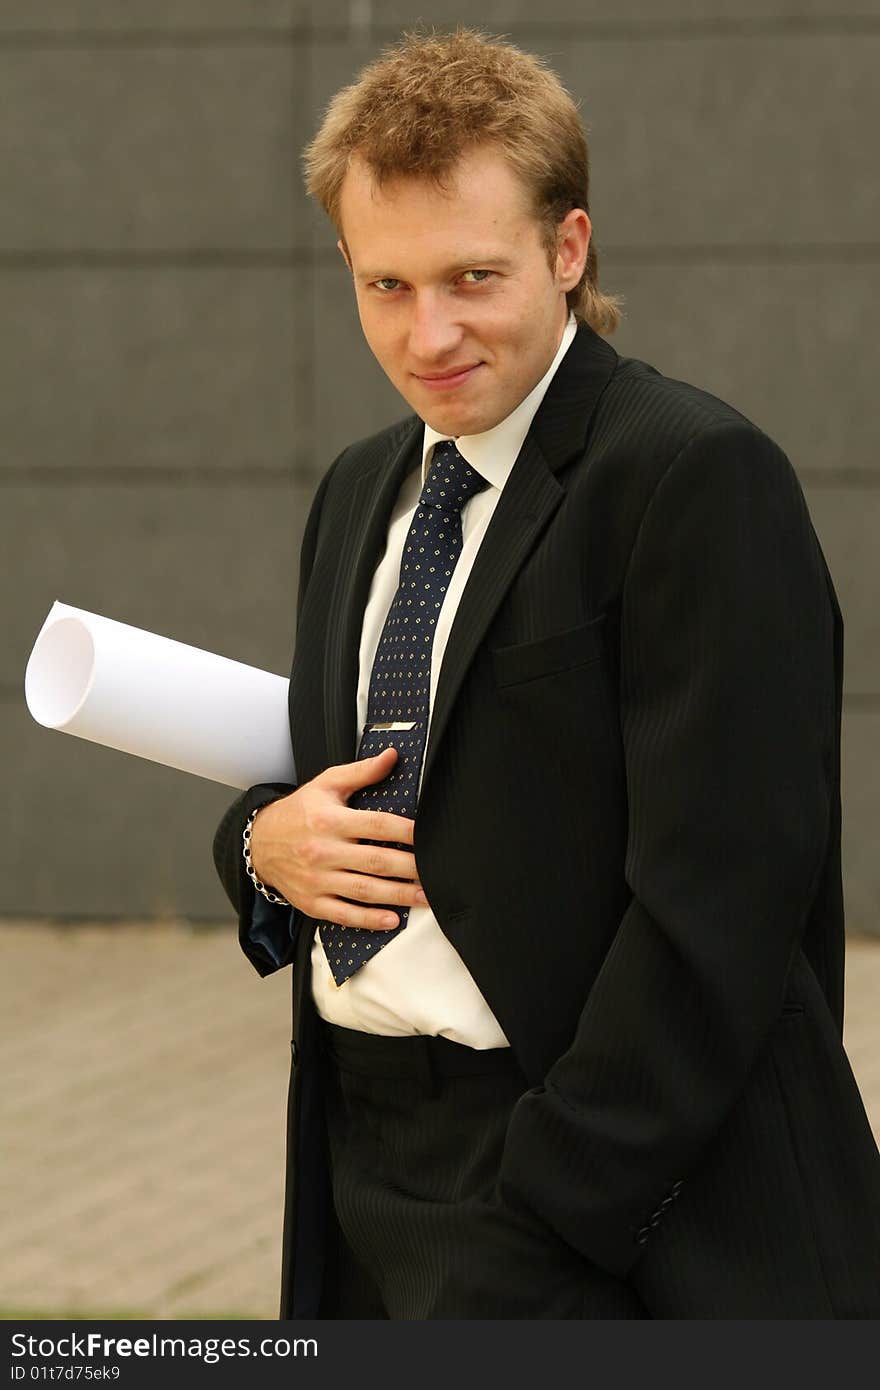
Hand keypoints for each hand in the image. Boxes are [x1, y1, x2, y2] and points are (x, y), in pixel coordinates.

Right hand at [248, 747, 426, 928]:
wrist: (260, 843)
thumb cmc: (299, 812)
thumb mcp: (326, 784)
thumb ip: (361, 772)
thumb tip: (392, 756)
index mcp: (330, 820)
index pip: (376, 825)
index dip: (405, 831)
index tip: (427, 836)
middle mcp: (324, 851)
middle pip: (376, 861)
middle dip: (410, 869)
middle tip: (436, 873)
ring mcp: (318, 879)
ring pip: (365, 890)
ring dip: (398, 896)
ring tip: (425, 897)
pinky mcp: (312, 902)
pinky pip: (344, 914)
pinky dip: (369, 920)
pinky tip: (393, 920)